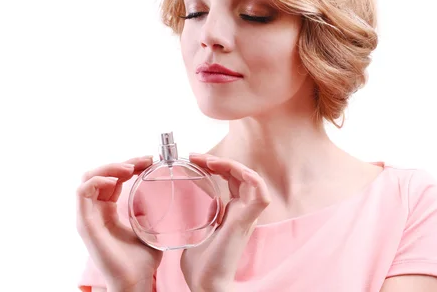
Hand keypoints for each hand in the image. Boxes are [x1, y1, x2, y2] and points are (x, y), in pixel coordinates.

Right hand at [76, 156, 162, 290]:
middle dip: (121, 163)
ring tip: (130, 169)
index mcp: (107, 212)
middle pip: (100, 174)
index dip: (129, 166)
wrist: (134, 282)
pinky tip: (115, 181)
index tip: (150, 161)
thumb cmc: (141, 262)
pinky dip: (96, 181)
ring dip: (109, 168)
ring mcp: (87, 217)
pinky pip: (82, 192)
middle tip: (144, 161)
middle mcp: (94, 212)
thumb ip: (150, 215)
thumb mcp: (148, 230)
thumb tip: (161, 200)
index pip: (113, 180)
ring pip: (88, 177)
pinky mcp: (84, 224)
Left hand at [180, 153, 270, 291]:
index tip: (192, 160)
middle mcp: (242, 211)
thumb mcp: (195, 231)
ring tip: (209, 161)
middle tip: (195, 157)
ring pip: (251, 179)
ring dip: (231, 165)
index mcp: (231, 212)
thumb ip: (194, 217)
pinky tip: (231, 169)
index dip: (215, 166)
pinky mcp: (246, 222)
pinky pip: (260, 195)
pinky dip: (250, 178)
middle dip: (219, 161)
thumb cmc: (200, 266)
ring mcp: (246, 216)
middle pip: (239, 175)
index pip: (230, 179)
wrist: (206, 285)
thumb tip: (176, 204)